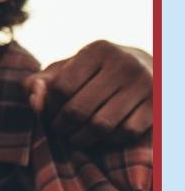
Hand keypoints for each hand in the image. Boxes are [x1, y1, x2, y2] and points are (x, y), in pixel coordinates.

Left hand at [25, 40, 152, 147]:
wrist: (145, 68)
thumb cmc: (93, 73)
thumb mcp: (67, 69)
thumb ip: (41, 83)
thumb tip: (34, 101)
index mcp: (98, 50)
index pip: (61, 87)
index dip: (49, 105)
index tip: (50, 110)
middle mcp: (124, 63)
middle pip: (78, 109)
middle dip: (62, 125)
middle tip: (60, 128)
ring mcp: (144, 84)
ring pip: (101, 125)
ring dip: (81, 138)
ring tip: (74, 136)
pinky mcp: (156, 105)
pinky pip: (125, 133)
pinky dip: (109, 140)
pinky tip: (101, 135)